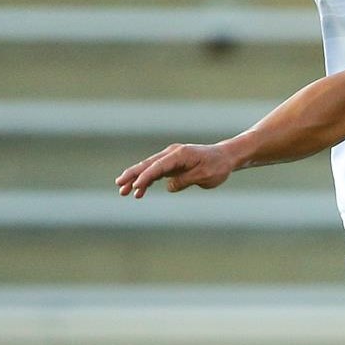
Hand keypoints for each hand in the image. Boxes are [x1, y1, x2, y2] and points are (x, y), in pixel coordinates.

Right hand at [117, 142, 235, 196]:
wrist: (224, 157)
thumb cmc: (217, 166)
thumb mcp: (204, 176)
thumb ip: (186, 181)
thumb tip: (169, 186)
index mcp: (180, 155)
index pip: (158, 166)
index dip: (146, 177)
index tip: (136, 186)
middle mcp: (172, 154)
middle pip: (148, 164)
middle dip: (132, 175)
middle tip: (119, 185)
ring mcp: (170, 158)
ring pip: (149, 168)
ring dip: (136, 179)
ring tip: (123, 191)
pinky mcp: (171, 164)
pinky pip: (155, 172)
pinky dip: (146, 180)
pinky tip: (138, 190)